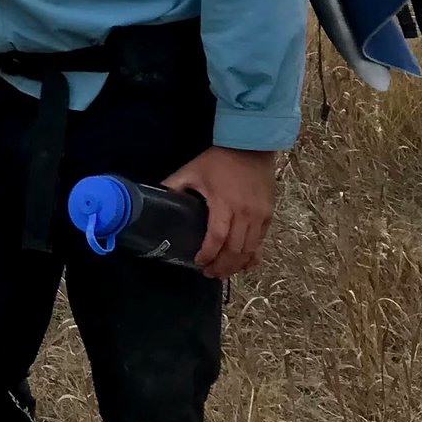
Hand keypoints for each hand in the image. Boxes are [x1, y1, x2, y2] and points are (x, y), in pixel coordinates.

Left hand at [161, 145, 279, 278]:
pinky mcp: (269, 215)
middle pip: (235, 249)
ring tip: (223, 273)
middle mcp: (245, 214)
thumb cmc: (219, 160)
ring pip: (250, 249)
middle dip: (222, 266)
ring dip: (237, 265)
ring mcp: (260, 216)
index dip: (208, 254)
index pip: (217, 238)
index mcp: (224, 204)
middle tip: (209, 274)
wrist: (252, 146)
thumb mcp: (192, 170)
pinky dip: (252, 256)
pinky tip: (243, 264)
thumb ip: (173, 186)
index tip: (198, 262)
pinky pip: (262, 242)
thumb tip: (153, 199)